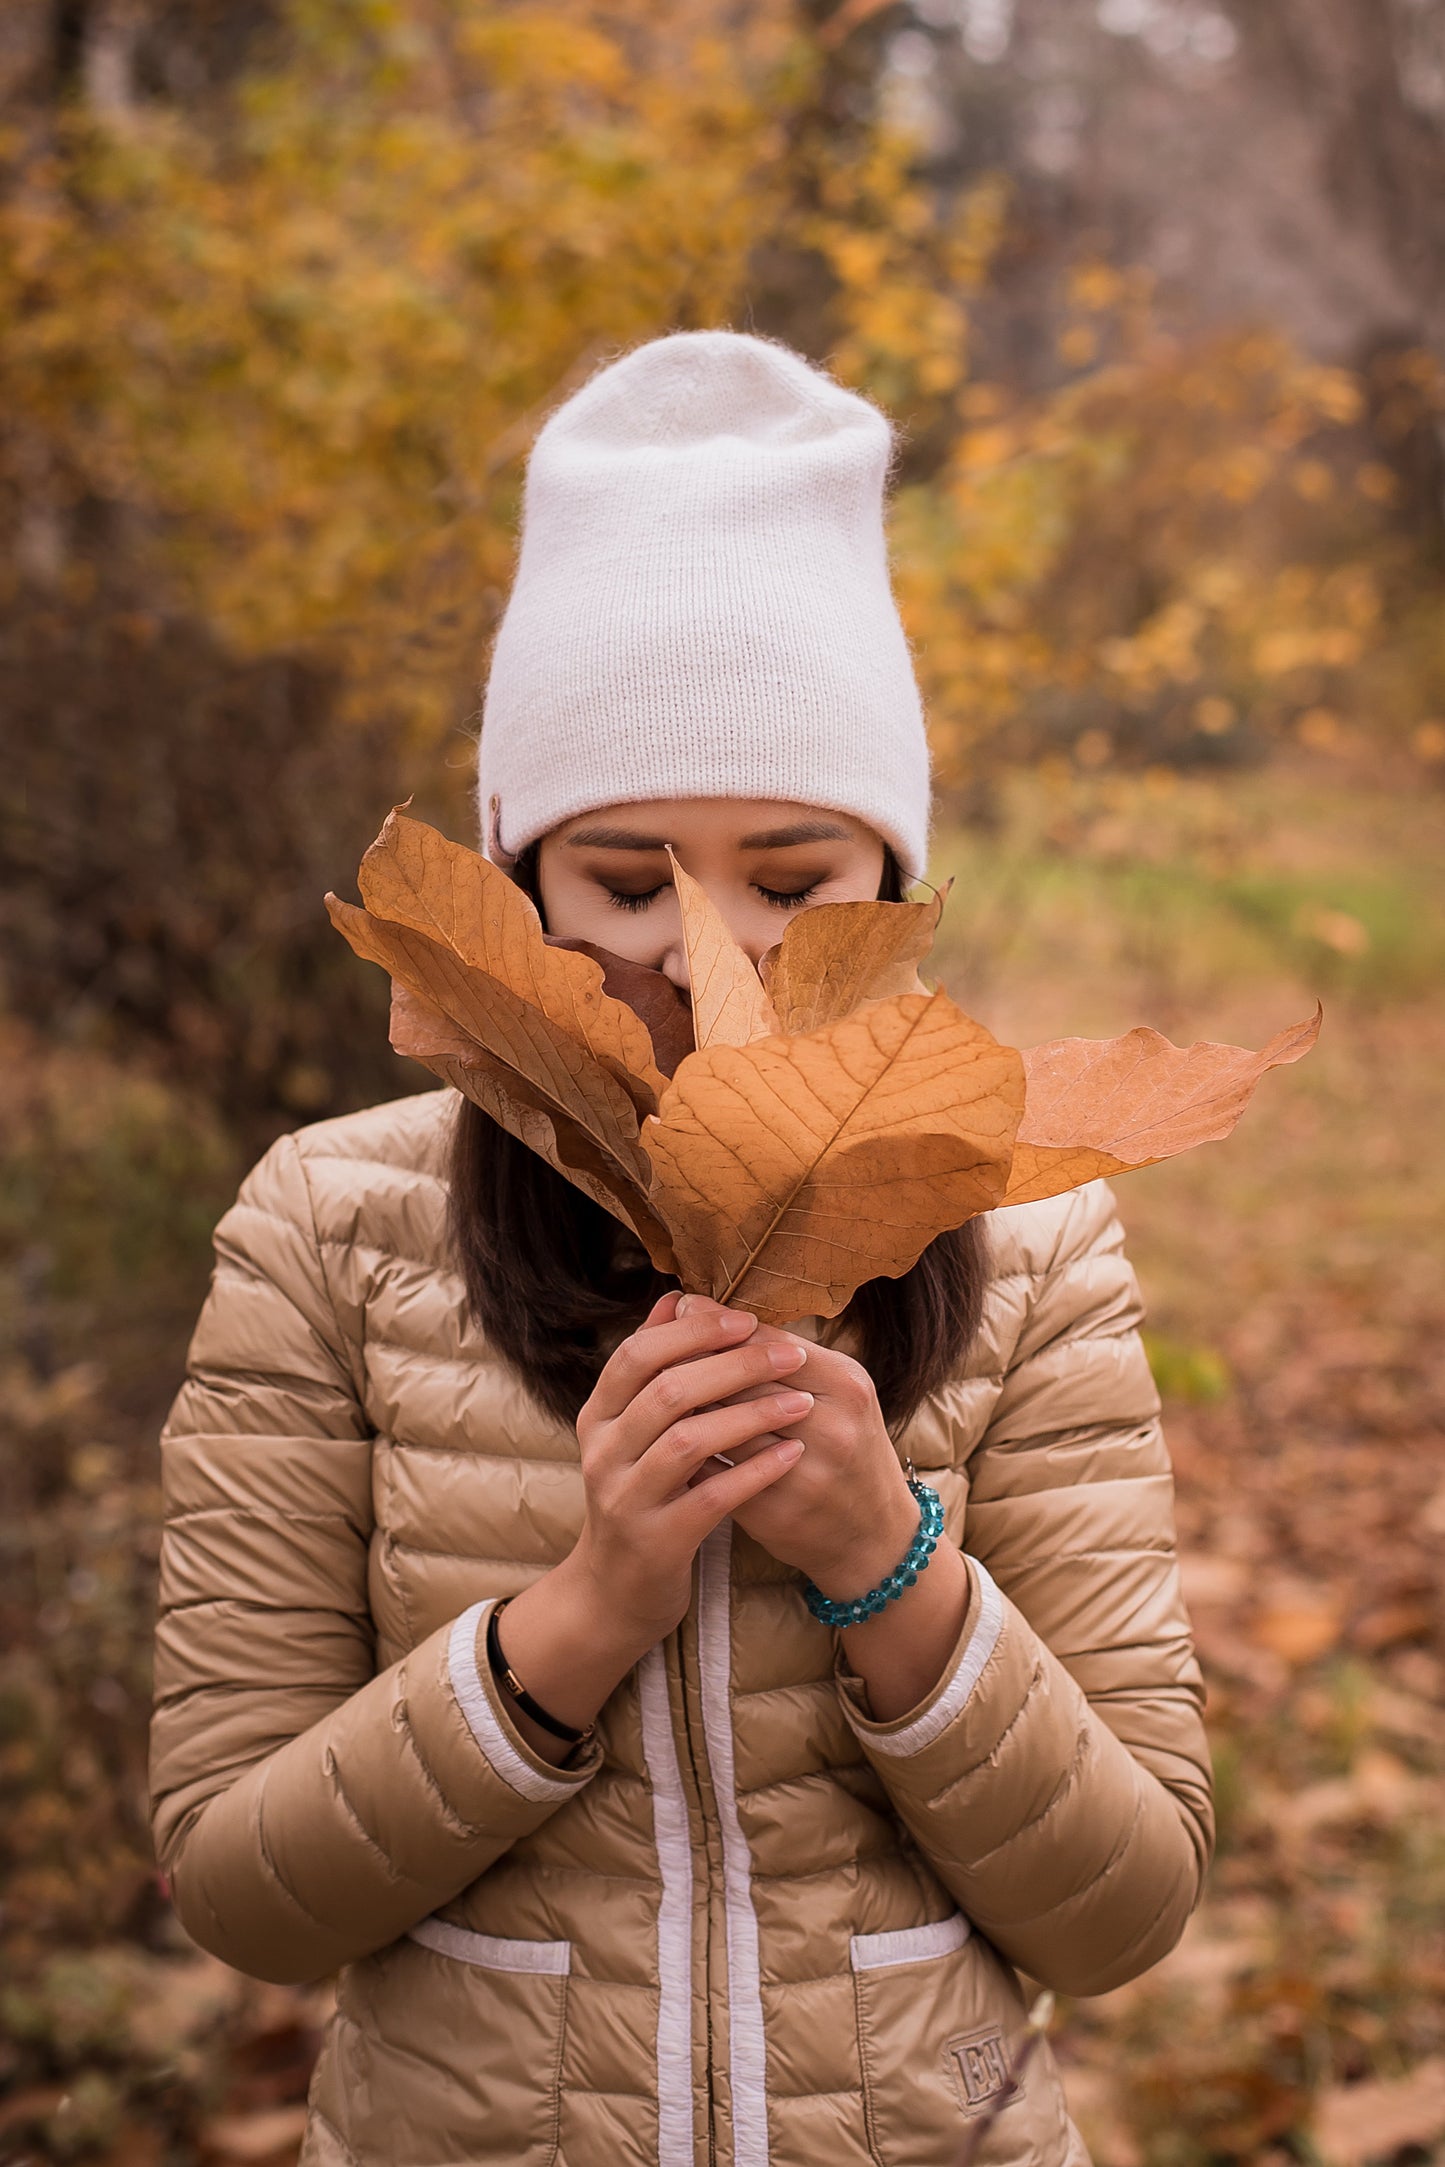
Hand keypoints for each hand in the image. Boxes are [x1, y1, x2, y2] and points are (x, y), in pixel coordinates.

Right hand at [495, 1291, 813, 1758]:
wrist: (617, 1590)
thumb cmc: (642, 1495)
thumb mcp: (634, 1430)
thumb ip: (654, 1367)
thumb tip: (677, 1297)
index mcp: (598, 1416)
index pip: (638, 1354)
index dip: (693, 1331)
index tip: (746, 1318)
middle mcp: (603, 1453)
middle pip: (667, 1390)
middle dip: (733, 1365)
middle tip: (789, 1353)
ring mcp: (626, 1499)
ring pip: (688, 1440)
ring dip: (750, 1414)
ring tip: (799, 1401)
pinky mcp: (658, 1540)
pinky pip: (711, 1496)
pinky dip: (755, 1470)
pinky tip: (792, 1453)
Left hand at [671, 1294, 917, 1600]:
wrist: (872, 1534)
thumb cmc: (845, 1445)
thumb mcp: (834, 1390)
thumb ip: (775, 1352)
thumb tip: (694, 1305)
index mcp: (845, 1386)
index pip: (767, 1343)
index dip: (718, 1325)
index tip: (683, 1307)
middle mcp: (830, 1428)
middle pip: (741, 1383)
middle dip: (692, 1361)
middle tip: (656, 1346)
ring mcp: (803, 1475)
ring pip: (722, 1427)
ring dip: (682, 1408)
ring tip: (652, 1387)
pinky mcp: (774, 1512)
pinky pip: (716, 1472)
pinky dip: (687, 1452)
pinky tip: (664, 1437)